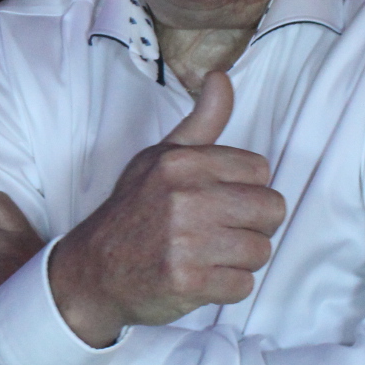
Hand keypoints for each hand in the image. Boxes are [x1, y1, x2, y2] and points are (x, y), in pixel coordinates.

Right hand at [48, 72, 285, 347]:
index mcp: (182, 163)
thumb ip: (201, 121)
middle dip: (253, 225)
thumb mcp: (160, 157)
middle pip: (271, 210)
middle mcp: (185, 198)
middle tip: (220, 232)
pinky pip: (243, 285)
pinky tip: (201, 277)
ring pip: (261, 250)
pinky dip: (227, 287)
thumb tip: (221, 77)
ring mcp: (186, 242)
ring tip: (208, 255)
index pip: (260, 171)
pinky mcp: (188, 281)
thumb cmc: (133, 210)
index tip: (219, 201)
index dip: (245, 189)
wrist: (93, 270)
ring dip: (240, 259)